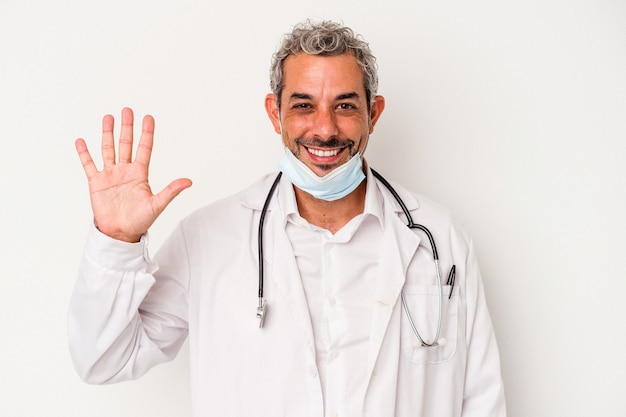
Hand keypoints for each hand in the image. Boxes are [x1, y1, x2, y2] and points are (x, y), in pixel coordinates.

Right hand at [75, 107, 191, 241]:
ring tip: (108, 117)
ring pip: (108, 149)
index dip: (146, 133)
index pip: (144, 149)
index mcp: (140, 174)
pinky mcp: (96, 183)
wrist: (120, 234)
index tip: (148, 117)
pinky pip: (89, 165)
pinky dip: (84, 153)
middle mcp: (125, 171)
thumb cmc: (140, 221)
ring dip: (108, 134)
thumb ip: (171, 191)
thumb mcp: (157, 204)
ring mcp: (110, 175)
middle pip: (126, 144)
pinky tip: (81, 141)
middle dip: (127, 127)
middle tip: (127, 110)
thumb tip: (188, 181)